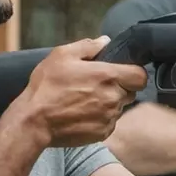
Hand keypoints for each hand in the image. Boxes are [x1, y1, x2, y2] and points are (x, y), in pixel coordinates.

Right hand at [12, 36, 147, 147]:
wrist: (34, 121)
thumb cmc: (46, 86)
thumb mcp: (62, 56)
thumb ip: (88, 46)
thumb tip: (105, 41)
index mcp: (108, 76)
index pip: (140, 76)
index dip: (133, 73)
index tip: (121, 73)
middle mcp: (113, 98)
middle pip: (131, 92)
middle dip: (119, 88)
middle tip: (96, 86)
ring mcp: (109, 118)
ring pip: (119, 108)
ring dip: (108, 103)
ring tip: (85, 101)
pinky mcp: (102, 133)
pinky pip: (109, 123)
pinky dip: (100, 118)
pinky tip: (82, 114)